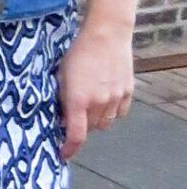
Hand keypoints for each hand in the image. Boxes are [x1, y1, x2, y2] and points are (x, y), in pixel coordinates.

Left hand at [56, 24, 134, 161]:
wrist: (106, 33)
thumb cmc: (79, 51)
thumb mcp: (62, 73)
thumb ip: (63, 98)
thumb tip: (63, 118)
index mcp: (78, 99)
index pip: (76, 135)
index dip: (69, 148)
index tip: (63, 154)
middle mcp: (98, 102)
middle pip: (90, 128)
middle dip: (81, 124)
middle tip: (75, 112)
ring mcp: (115, 98)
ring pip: (106, 122)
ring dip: (96, 118)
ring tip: (90, 100)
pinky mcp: (127, 92)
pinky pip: (119, 112)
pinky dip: (111, 109)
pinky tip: (105, 95)